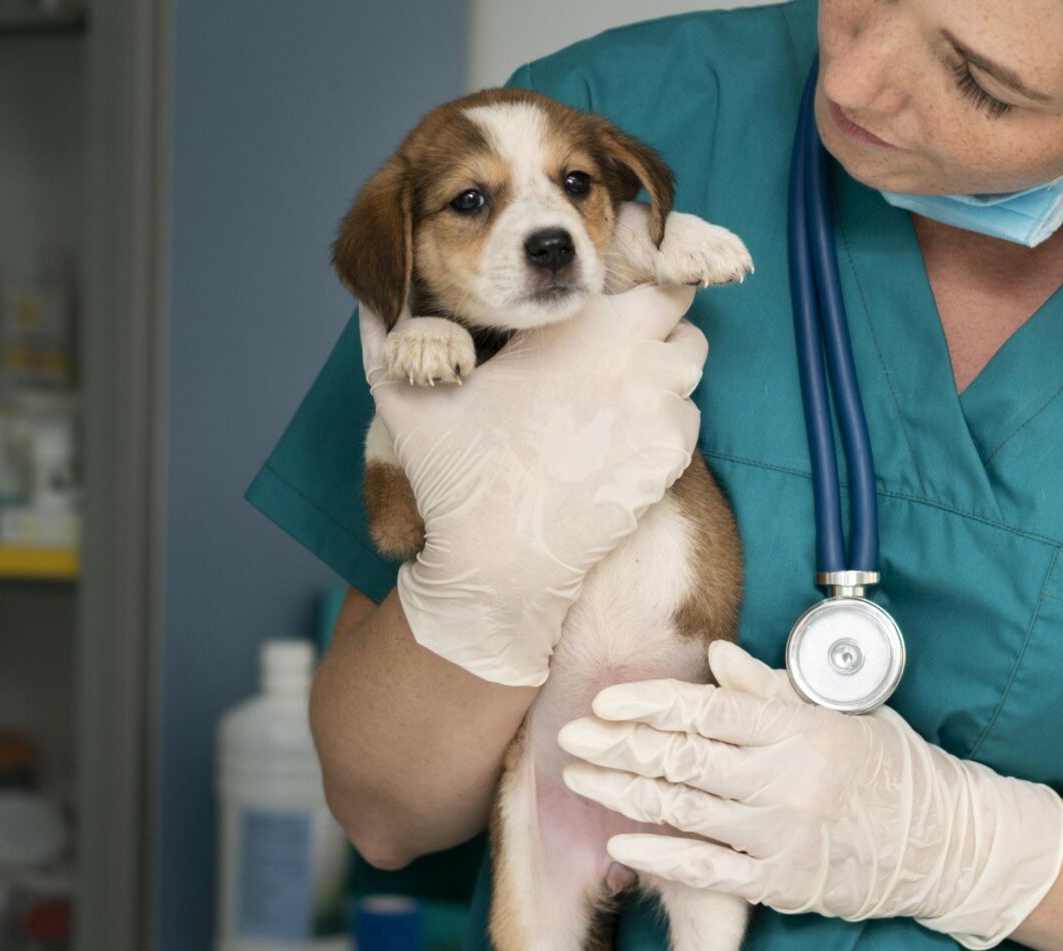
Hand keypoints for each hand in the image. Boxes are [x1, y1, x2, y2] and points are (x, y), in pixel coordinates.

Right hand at [358, 287, 709, 687]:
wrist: (500, 565)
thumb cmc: (454, 476)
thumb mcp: (405, 393)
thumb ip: (389, 333)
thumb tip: (373, 300)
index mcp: (580, 324)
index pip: (646, 272)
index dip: (633, 280)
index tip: (610, 298)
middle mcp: (635, 357)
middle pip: (680, 311)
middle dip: (655, 320)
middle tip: (613, 347)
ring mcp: (661, 409)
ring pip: (688, 364)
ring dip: (662, 368)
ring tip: (612, 395)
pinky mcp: (672, 459)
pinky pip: (687, 419)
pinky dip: (664, 422)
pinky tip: (618, 440)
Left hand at [555, 641, 1062, 948]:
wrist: (945, 845)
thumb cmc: (893, 768)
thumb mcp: (844, 714)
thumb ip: (774, 690)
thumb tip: (716, 656)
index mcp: (802, 730)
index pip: (708, 710)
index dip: (648, 703)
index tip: (605, 701)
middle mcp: (787, 781)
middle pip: (683, 758)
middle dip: (617, 745)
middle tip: (570, 736)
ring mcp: (782, 836)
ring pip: (684, 810)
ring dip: (622, 792)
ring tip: (579, 778)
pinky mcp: (781, 883)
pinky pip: (706, 869)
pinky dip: (659, 855)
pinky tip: (620, 841)